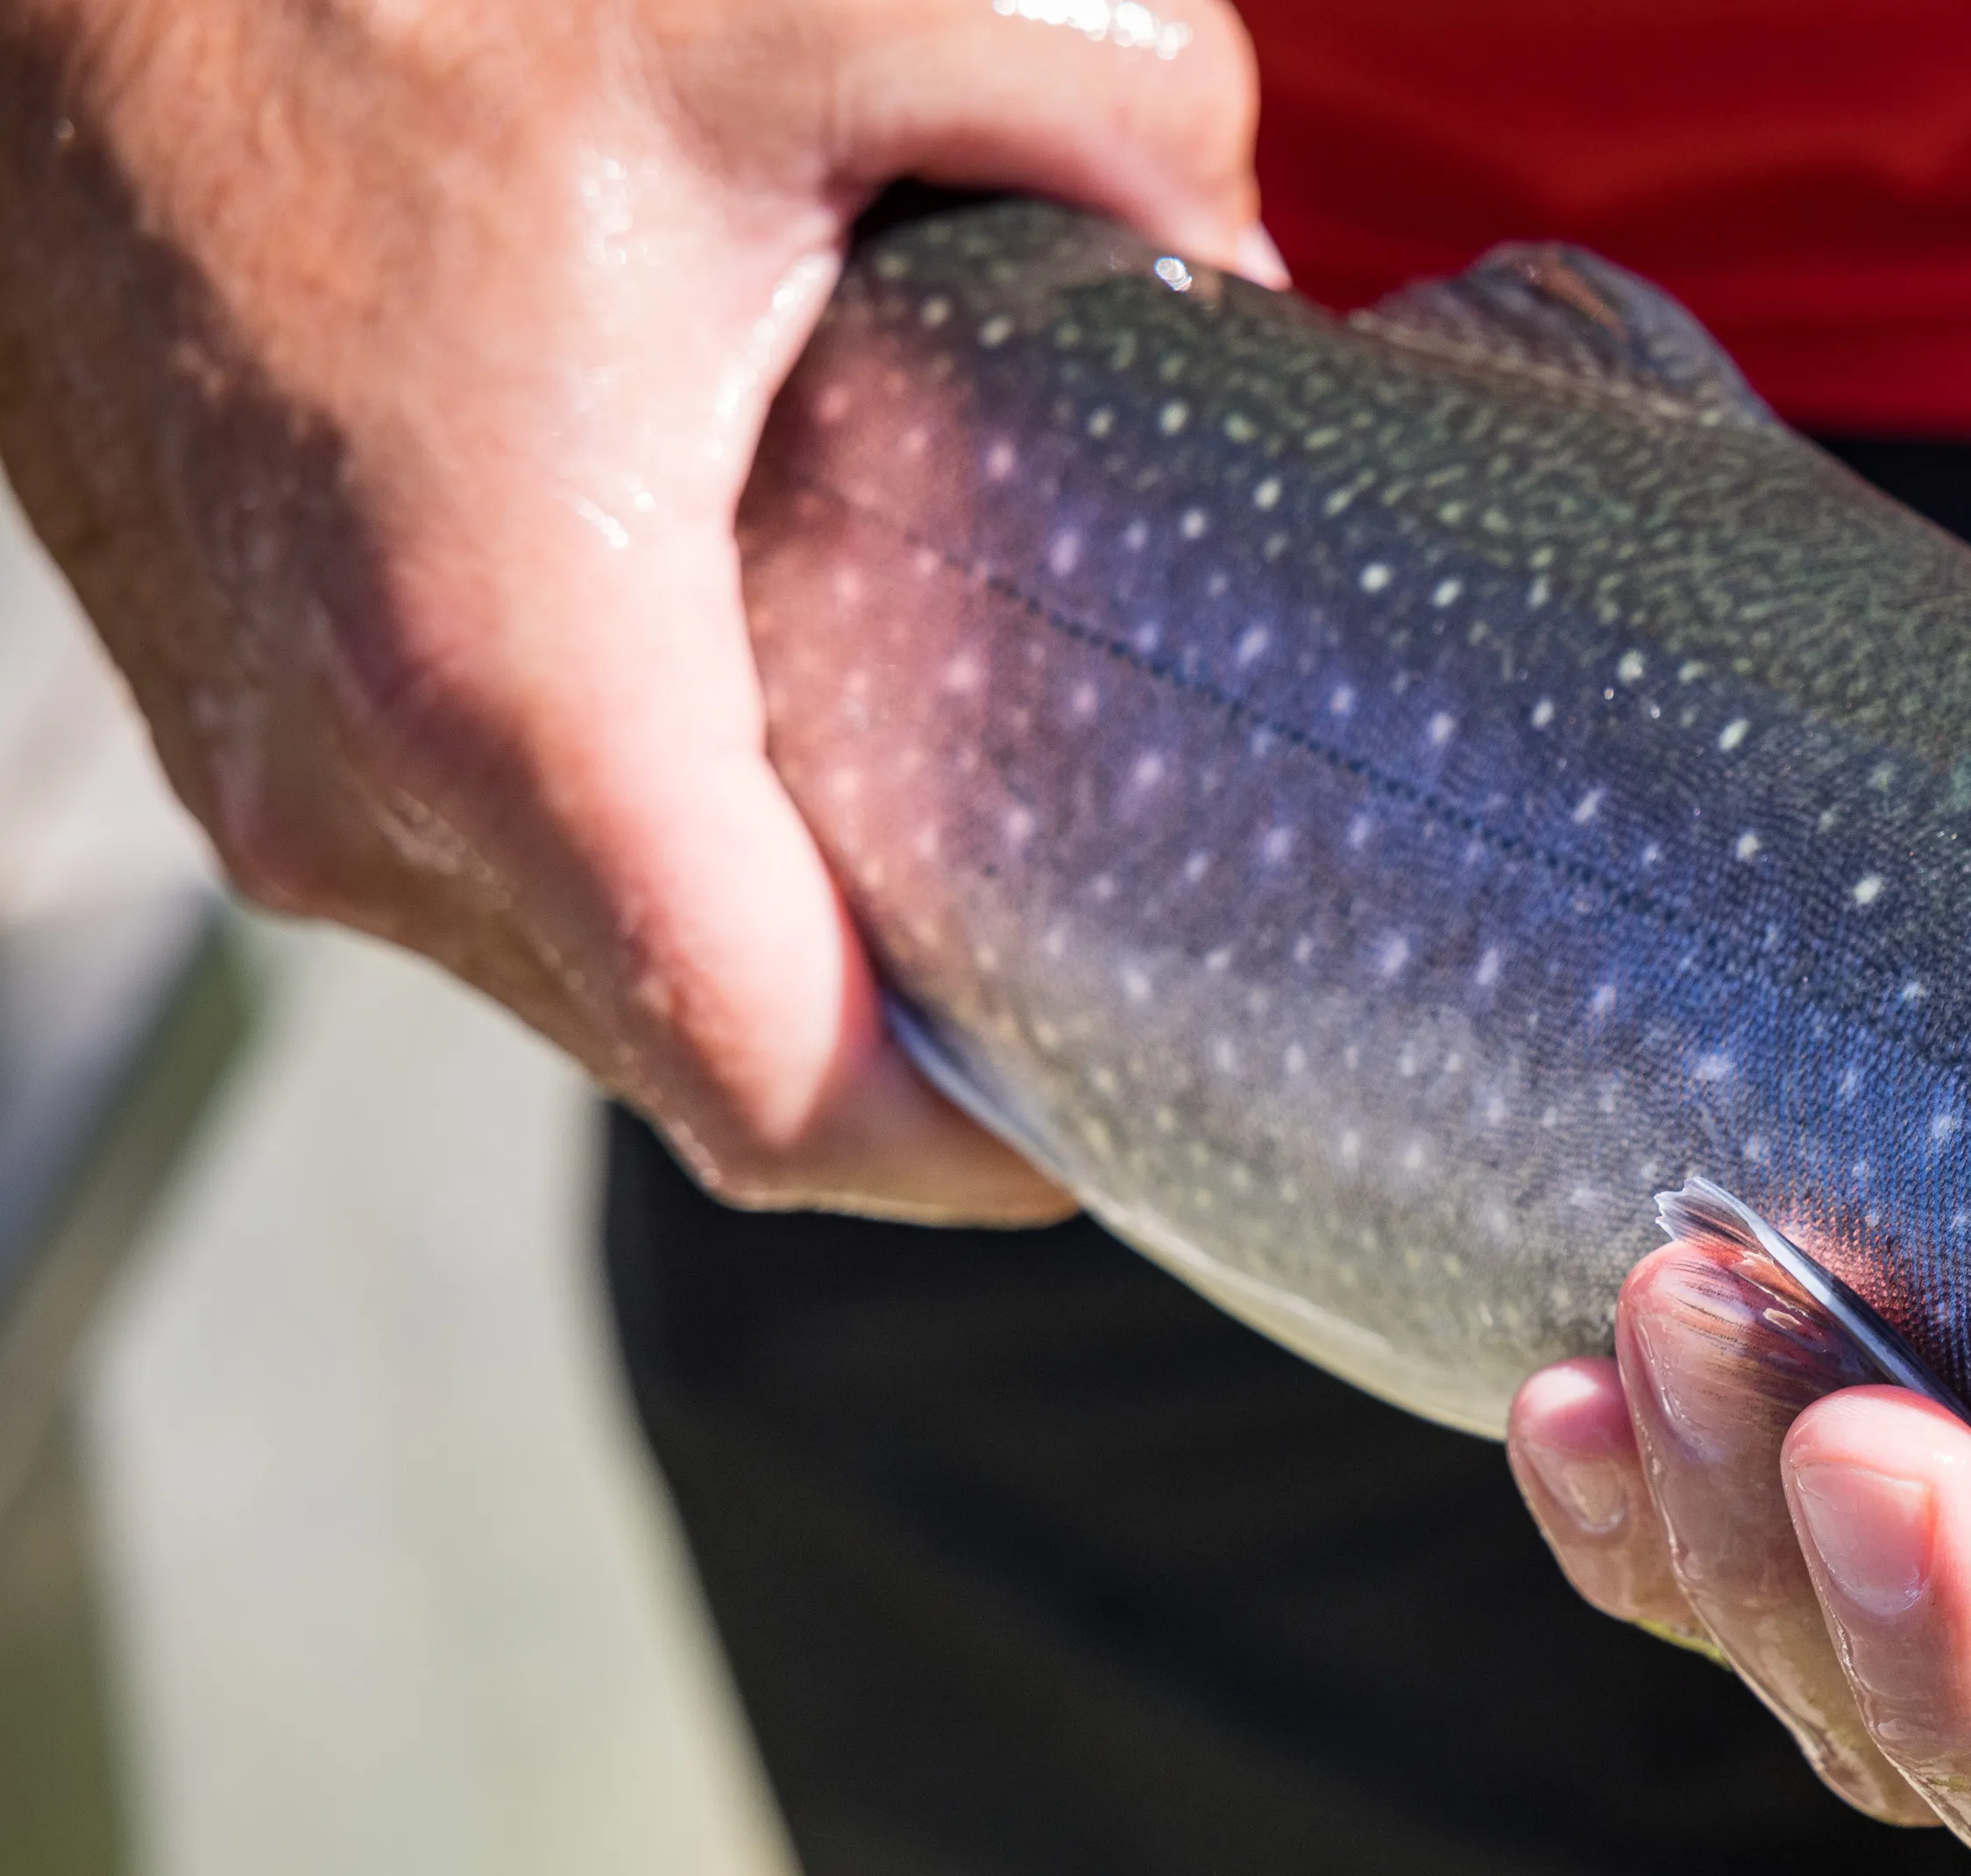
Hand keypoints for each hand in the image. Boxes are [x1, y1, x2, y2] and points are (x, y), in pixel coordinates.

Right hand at [0, 0, 1272, 1216]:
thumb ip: (1126, 119)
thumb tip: (1242, 274)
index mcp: (513, 664)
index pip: (779, 1094)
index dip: (976, 1152)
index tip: (1121, 1101)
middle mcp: (347, 767)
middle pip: (698, 1056)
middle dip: (902, 1040)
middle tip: (1091, 938)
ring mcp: (257, 746)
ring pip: (581, 968)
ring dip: (763, 930)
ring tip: (942, 815)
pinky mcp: (218, 689)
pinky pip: (475, 860)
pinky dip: (635, 834)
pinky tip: (757, 697)